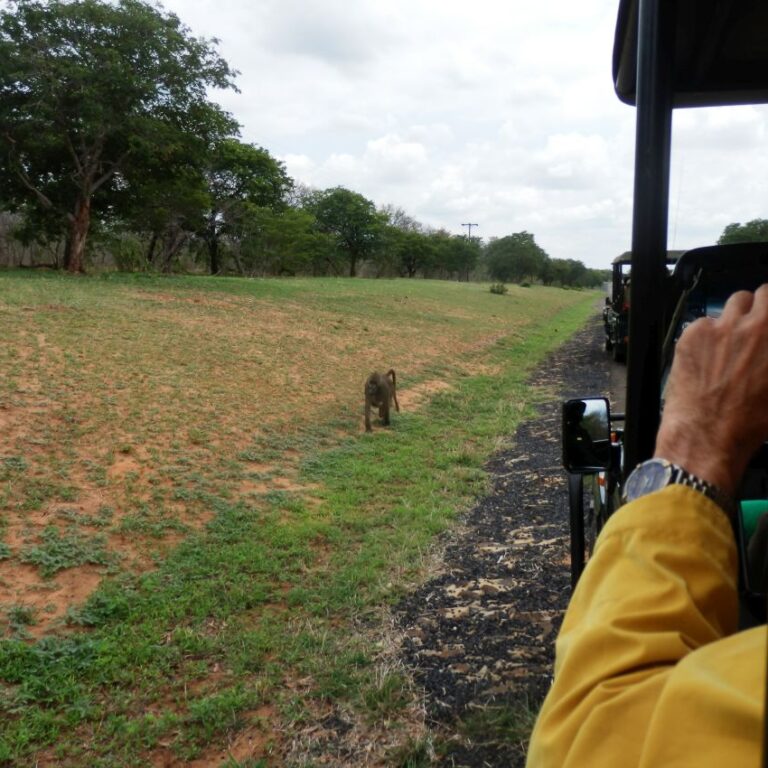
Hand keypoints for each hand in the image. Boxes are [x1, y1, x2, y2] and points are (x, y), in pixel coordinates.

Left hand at [655, 284, 767, 495]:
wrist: (708, 435)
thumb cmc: (751, 422)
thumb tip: (767, 354)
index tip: (767, 320)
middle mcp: (757, 327)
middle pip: (760, 295)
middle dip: (758, 308)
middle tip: (752, 327)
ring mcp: (723, 326)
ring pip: (732, 303)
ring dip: (734, 316)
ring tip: (729, 340)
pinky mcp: (694, 333)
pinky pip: (704, 321)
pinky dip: (706, 333)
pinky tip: (706, 356)